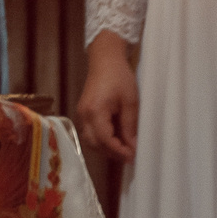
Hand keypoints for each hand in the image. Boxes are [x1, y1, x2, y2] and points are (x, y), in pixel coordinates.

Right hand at [74, 34, 138, 162]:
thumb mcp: (130, 102)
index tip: (134, 157)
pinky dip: (103, 140)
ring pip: (91, 140)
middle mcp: (84, 115)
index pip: (104, 140)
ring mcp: (82, 114)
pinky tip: (117, 138)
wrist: (105, 60)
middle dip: (112, 153)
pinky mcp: (84, 112)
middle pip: (95, 144)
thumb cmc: (119, 77)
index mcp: (95, 111)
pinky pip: (91, 132)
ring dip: (107, 148)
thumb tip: (133, 146)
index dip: (119, 151)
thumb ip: (130, 126)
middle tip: (131, 156)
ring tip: (125, 148)